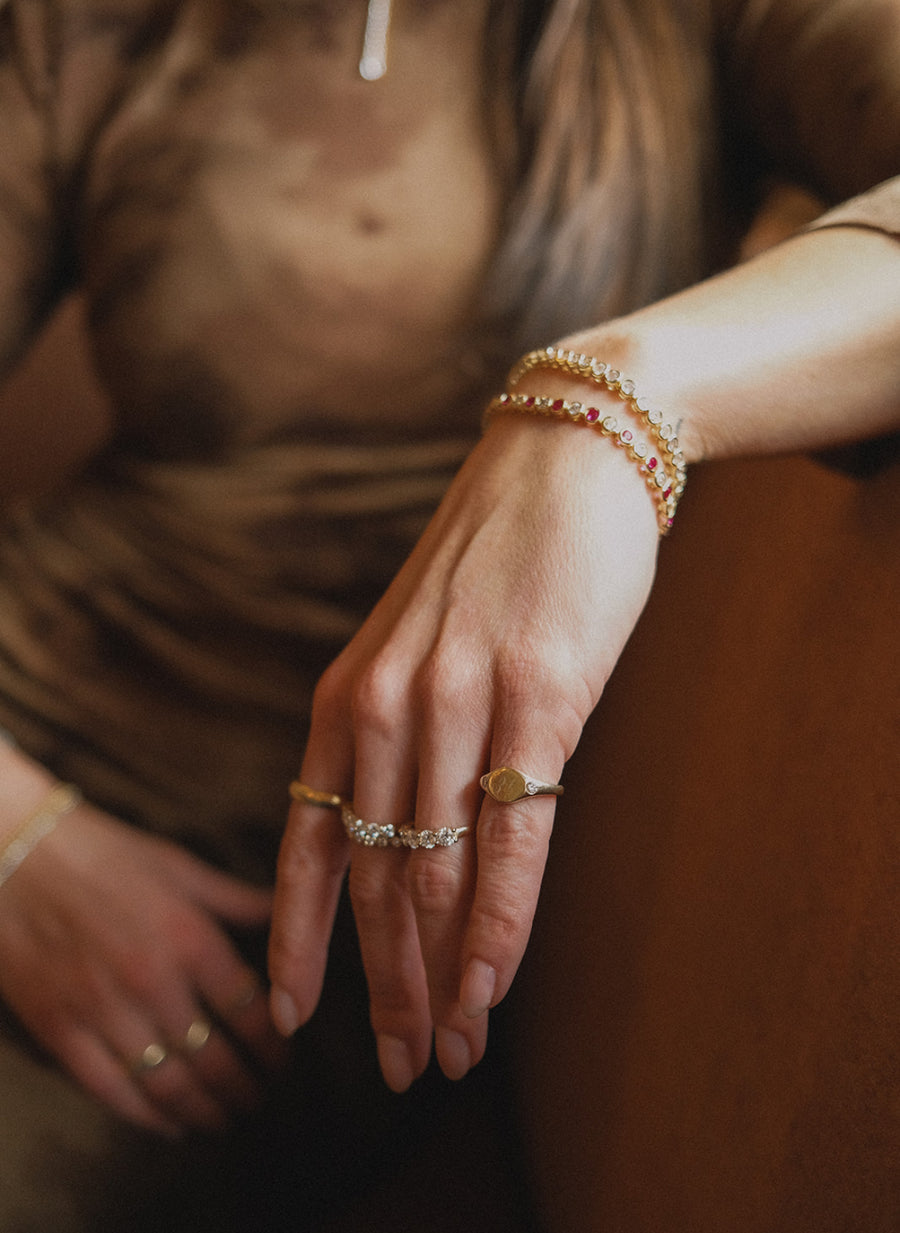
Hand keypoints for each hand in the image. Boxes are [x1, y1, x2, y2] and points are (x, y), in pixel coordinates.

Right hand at [0, 798, 286, 1135]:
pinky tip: (172, 1126)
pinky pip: (111, 1092)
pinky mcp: (60, 1030)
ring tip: (226, 1120)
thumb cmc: (105, 853)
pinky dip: (147, 1118)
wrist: (17, 853)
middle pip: (216, 1060)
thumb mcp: (181, 868)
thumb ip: (237, 900)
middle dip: (246, 1089)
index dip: (275, 1048)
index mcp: (190, 937)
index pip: (251, 1013)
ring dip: (205, 1112)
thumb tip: (286, 912)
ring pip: (168, 1086)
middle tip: (262, 1100)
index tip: (285, 1061)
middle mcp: (152, 981)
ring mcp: (103, 1011)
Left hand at [269, 407, 659, 1089]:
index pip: (305, 841)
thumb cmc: (499, 561)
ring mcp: (460, 700)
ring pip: (436, 872)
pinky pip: (513, 837)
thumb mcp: (422, 645)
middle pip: (372, 877)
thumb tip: (425, 835)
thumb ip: (407, 734)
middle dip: (378, 985)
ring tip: (445, 1053)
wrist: (566, 459)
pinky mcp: (539, 697)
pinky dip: (500, 923)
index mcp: (347, 695)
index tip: (294, 1017)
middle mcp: (387, 705)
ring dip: (438, 977)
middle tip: (396, 1066)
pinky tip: (491, 984)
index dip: (298, 939)